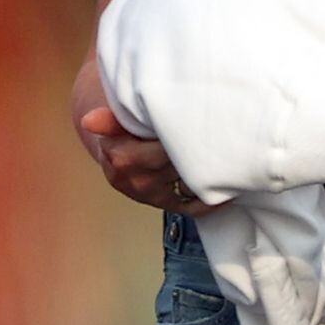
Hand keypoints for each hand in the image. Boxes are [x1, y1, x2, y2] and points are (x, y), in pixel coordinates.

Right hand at [79, 107, 228, 213]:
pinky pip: (191, 207)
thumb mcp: (116, 118)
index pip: (165, 146)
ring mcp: (150, 194)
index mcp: (122, 157)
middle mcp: (136, 179)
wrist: (113, 149)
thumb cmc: (122, 126)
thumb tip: (88, 120)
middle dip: (204, 149)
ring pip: (189, 181)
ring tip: (235, 156)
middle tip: (233, 136)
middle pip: (182, 163)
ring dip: (211, 172)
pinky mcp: (162, 203)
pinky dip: (211, 201)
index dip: (189, 134)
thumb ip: (109, 119)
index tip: (211, 122)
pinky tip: (229, 192)